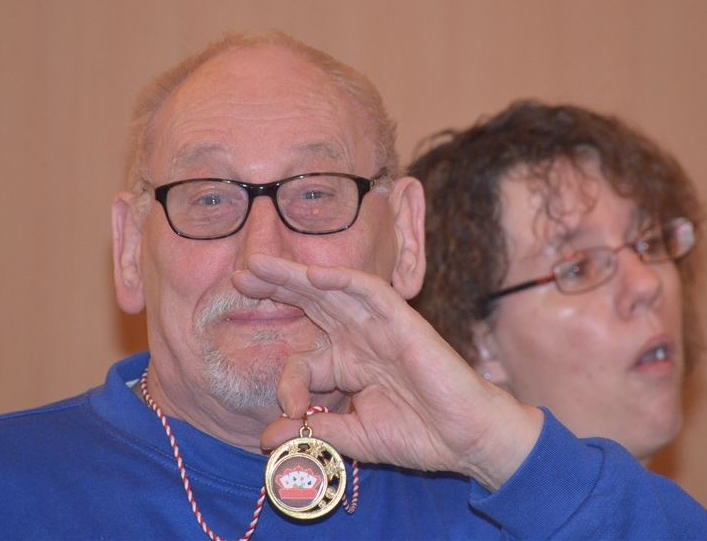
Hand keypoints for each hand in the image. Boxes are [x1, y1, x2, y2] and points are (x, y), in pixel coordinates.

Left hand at [231, 253, 543, 490]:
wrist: (466, 439)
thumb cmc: (418, 435)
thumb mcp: (352, 437)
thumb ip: (311, 431)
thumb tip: (263, 438)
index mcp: (348, 364)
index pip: (303, 360)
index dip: (287, 383)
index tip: (288, 412)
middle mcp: (360, 339)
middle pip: (310, 305)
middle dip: (275, 289)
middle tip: (239, 275)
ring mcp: (380, 327)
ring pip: (332, 291)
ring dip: (295, 276)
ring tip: (259, 265)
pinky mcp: (403, 321)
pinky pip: (370, 292)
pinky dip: (342, 280)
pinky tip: (314, 274)